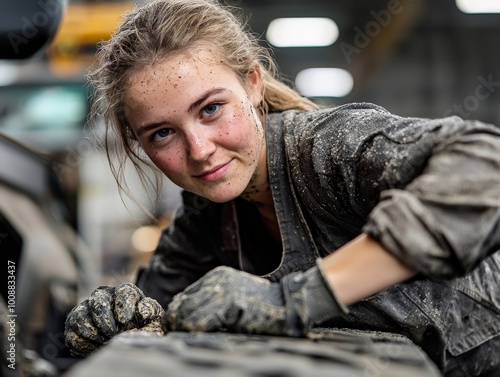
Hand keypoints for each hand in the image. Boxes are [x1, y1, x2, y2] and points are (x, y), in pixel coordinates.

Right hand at [65, 283, 163, 356]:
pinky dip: (83, 342)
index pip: (123, 292)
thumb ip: (150, 311)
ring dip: (93, 332)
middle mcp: (103, 295)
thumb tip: (142, 310)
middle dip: (105, 320)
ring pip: (81, 316)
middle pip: (98, 301)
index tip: (125, 321)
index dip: (123, 306)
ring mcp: (86, 307)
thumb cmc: (140, 327)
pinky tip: (95, 346)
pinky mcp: (74, 322)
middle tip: (113, 334)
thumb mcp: (152, 320)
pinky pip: (72, 331)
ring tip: (105, 341)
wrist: (124, 339)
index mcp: (125, 291)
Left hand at [164, 259, 347, 336]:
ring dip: (184, 327)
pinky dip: (196, 329)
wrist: (286, 303)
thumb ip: (211, 299)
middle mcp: (218, 281)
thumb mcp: (233, 293)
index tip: (177, 325)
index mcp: (217, 276)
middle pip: (184, 305)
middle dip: (177, 321)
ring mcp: (225, 292)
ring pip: (189, 314)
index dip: (178, 313)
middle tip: (177, 333)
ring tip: (186, 335)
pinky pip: (203, 321)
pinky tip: (198, 335)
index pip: (184, 296)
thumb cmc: (260, 303)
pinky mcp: (231, 305)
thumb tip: (181, 314)